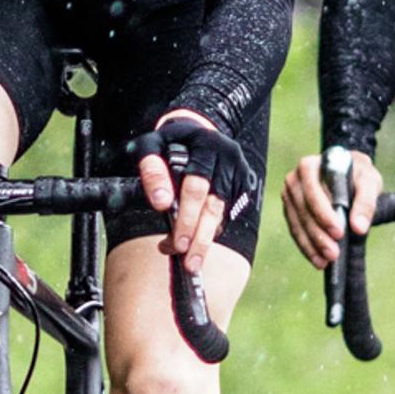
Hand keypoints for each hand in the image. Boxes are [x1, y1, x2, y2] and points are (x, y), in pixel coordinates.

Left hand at [137, 140, 227, 274]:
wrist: (198, 131)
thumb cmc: (171, 142)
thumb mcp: (153, 145)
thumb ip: (152, 170)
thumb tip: (161, 203)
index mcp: (206, 145)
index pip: (195, 180)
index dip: (183, 205)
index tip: (165, 216)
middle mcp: (226, 157)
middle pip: (211, 200)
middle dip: (194, 228)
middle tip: (181, 250)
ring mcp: (238, 172)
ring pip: (219, 211)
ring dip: (204, 239)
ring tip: (191, 262)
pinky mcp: (242, 186)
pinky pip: (226, 215)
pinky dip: (211, 232)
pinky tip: (196, 245)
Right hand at [284, 144, 380, 273]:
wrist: (350, 174)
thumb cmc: (359, 175)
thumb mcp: (369, 182)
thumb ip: (366, 202)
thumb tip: (359, 228)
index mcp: (310, 166)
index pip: (312, 191)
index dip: (324, 213)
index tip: (339, 232)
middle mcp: (295, 179)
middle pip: (303, 211)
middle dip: (318, 234)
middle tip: (334, 253)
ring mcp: (290, 196)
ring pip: (297, 224)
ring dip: (312, 244)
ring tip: (326, 261)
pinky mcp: (291, 211)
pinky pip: (296, 231)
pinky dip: (307, 247)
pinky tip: (318, 260)